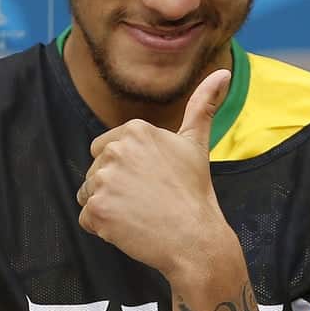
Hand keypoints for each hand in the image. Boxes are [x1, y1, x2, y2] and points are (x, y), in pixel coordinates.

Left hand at [77, 69, 233, 275]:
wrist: (195, 238)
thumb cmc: (194, 192)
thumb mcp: (196, 144)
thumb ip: (202, 105)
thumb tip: (223, 72)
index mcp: (135, 131)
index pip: (106, 149)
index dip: (125, 170)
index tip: (148, 182)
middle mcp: (115, 151)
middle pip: (94, 171)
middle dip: (113, 187)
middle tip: (145, 200)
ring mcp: (103, 181)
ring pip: (88, 194)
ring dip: (107, 208)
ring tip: (137, 214)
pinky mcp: (96, 210)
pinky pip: (86, 219)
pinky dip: (103, 228)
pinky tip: (129, 228)